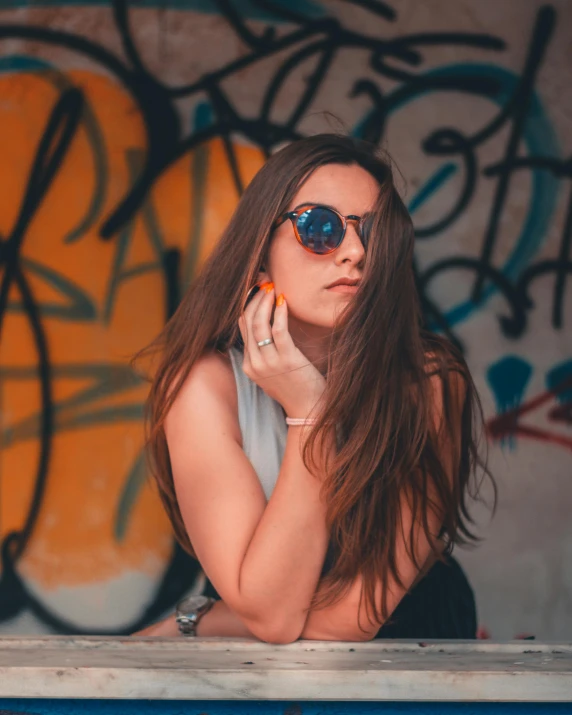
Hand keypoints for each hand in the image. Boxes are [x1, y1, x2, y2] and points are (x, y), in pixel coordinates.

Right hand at [238, 283, 325, 418]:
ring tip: (272, 287)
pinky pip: (278, 330)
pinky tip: (284, 301)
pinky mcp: (286, 360)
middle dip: (253, 297)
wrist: (309, 410)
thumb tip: (269, 324)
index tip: (256, 287)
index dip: (247, 304)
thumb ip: (266, 353)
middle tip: (263, 281)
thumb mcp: (274, 372)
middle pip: (247, 322)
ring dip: (264, 302)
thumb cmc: (296, 388)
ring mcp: (269, 363)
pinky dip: (279, 313)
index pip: (242, 327)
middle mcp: (254, 363)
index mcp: (249, 365)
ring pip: (259, 324)